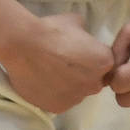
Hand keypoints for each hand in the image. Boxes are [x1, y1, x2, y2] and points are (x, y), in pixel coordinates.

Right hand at [0, 12, 115, 114]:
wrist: (23, 45)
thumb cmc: (52, 30)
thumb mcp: (77, 22)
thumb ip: (87, 35)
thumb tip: (84, 39)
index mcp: (104, 62)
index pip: (106, 62)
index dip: (93, 56)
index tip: (80, 51)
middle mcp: (94, 84)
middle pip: (94, 80)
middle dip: (84, 72)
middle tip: (66, 60)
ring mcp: (76, 98)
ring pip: (78, 91)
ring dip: (70, 83)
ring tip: (52, 70)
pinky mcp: (58, 107)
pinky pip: (62, 100)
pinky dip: (56, 92)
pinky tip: (45, 79)